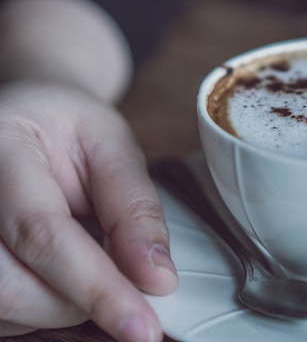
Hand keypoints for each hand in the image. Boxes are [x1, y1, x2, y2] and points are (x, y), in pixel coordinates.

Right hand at [0, 81, 177, 340]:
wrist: (23, 121)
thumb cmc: (66, 127)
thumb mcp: (111, 145)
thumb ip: (134, 208)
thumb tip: (156, 278)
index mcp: (2, 149)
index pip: (42, 233)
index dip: (97, 287)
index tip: (143, 326)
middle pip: (11, 285)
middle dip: (80, 302)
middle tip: (124, 282)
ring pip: (5, 307)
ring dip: (64, 305)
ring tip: (89, 258)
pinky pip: (5, 312)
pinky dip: (46, 305)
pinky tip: (63, 271)